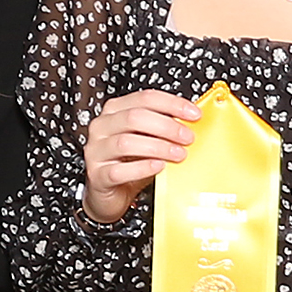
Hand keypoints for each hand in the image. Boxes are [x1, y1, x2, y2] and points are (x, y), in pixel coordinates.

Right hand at [79, 90, 199, 225]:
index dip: (173, 104)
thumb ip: (162, 128)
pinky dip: (142, 168)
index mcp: (115, 111)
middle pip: (134, 117)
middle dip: (167, 126)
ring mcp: (97, 151)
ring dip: (158, 147)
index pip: (145, 98)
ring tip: (178, 154)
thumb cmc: (129, 163)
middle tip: (187, 137)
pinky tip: (159, 166)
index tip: (194, 114)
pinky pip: (119, 170)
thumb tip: (191, 123)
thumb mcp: (147, 140)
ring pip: (126, 142)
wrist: (109, 194)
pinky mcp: (97, 176)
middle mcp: (102, 127)